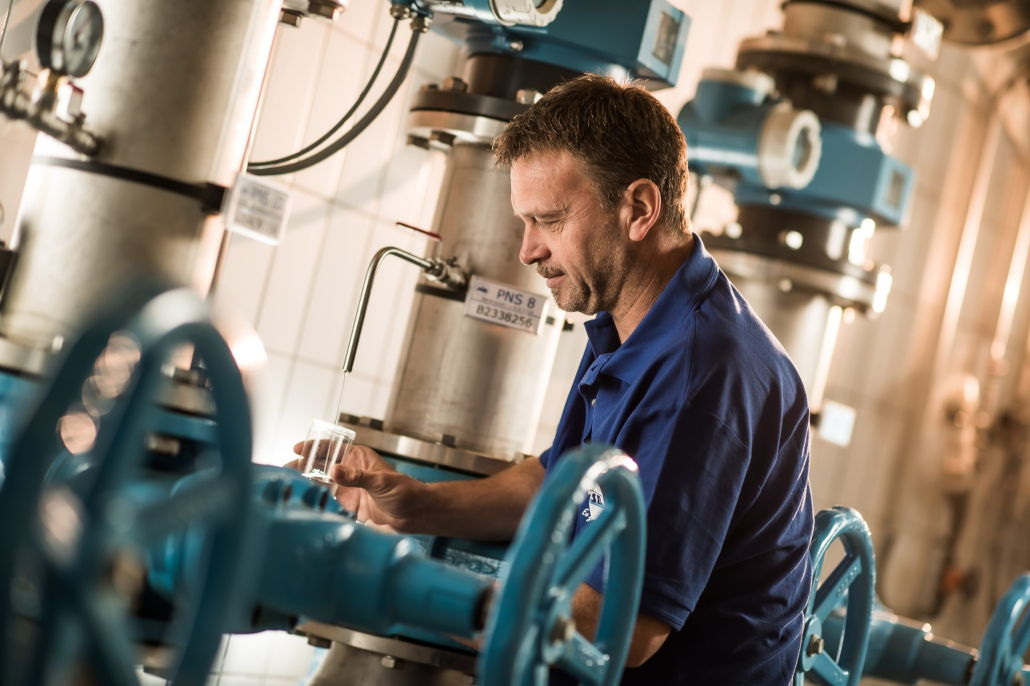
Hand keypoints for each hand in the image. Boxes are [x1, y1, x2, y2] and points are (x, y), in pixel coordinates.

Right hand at [291, 442, 426, 530]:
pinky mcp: (347, 505)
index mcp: (359, 458)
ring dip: (306, 481)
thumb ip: (357, 477)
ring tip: (289, 483)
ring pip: (321, 482)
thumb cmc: (405, 492)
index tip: (298, 448)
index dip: (315, 447)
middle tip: (287, 468)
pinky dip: (315, 498)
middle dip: (304, 465)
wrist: (414, 514)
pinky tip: (303, 499)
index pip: (332, 447)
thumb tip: (334, 471)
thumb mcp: (381, 481)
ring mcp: (347, 488)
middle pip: (322, 464)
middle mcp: (350, 471)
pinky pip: (327, 499)